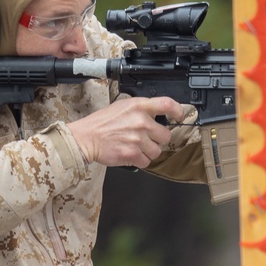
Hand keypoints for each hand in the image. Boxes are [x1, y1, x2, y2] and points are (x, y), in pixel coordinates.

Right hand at [70, 95, 185, 167]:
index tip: (179, 116)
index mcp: (139, 106)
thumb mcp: (123, 107)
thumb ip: (142, 110)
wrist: (86, 138)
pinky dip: (140, 160)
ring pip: (157, 151)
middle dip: (157, 139)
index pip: (167, 104)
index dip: (178, 111)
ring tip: (135, 146)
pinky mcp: (133, 154)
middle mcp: (141, 121)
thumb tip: (158, 116)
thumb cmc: (103, 123)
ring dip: (148, 152)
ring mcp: (138, 139)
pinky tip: (130, 153)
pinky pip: (147, 161)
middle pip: (165, 135)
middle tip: (145, 138)